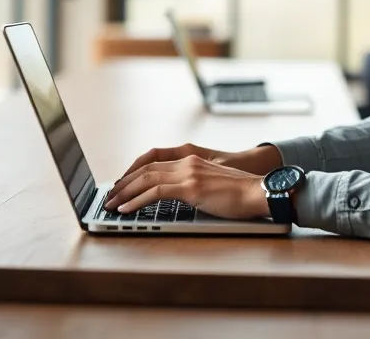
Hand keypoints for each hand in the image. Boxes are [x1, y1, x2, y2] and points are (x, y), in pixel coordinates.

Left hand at [103, 154, 270, 219]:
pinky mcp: (191, 188)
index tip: (121, 185)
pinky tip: (126, 210)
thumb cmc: (240, 195)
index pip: (153, 162)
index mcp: (191, 159)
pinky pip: (155, 193)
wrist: (260, 192)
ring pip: (146, 180)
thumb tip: (176, 198)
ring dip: (124, 193)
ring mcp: (188, 173)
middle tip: (109, 196)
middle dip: (123, 184)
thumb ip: (193, 185)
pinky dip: (136, 201)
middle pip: (145, 169)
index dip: (133, 174)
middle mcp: (187, 162)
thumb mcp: (211, 185)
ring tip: (111, 205)